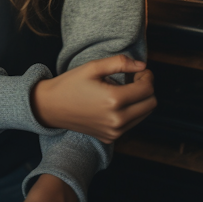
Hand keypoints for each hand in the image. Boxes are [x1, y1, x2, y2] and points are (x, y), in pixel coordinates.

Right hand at [31, 54, 156, 142]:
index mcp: (114, 100)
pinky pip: (132, 124)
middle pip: (151, 104)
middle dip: (146, 88)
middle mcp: (117, 120)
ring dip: (140, 100)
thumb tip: (142, 65)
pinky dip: (131, 111)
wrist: (51, 107)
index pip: (147, 89)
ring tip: (124, 88)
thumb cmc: (71, 84)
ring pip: (144, 115)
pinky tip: (116, 101)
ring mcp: (114, 132)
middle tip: (133, 78)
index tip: (137, 70)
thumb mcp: (93, 67)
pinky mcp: (110, 138)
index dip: (147, 76)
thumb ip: (120, 63)